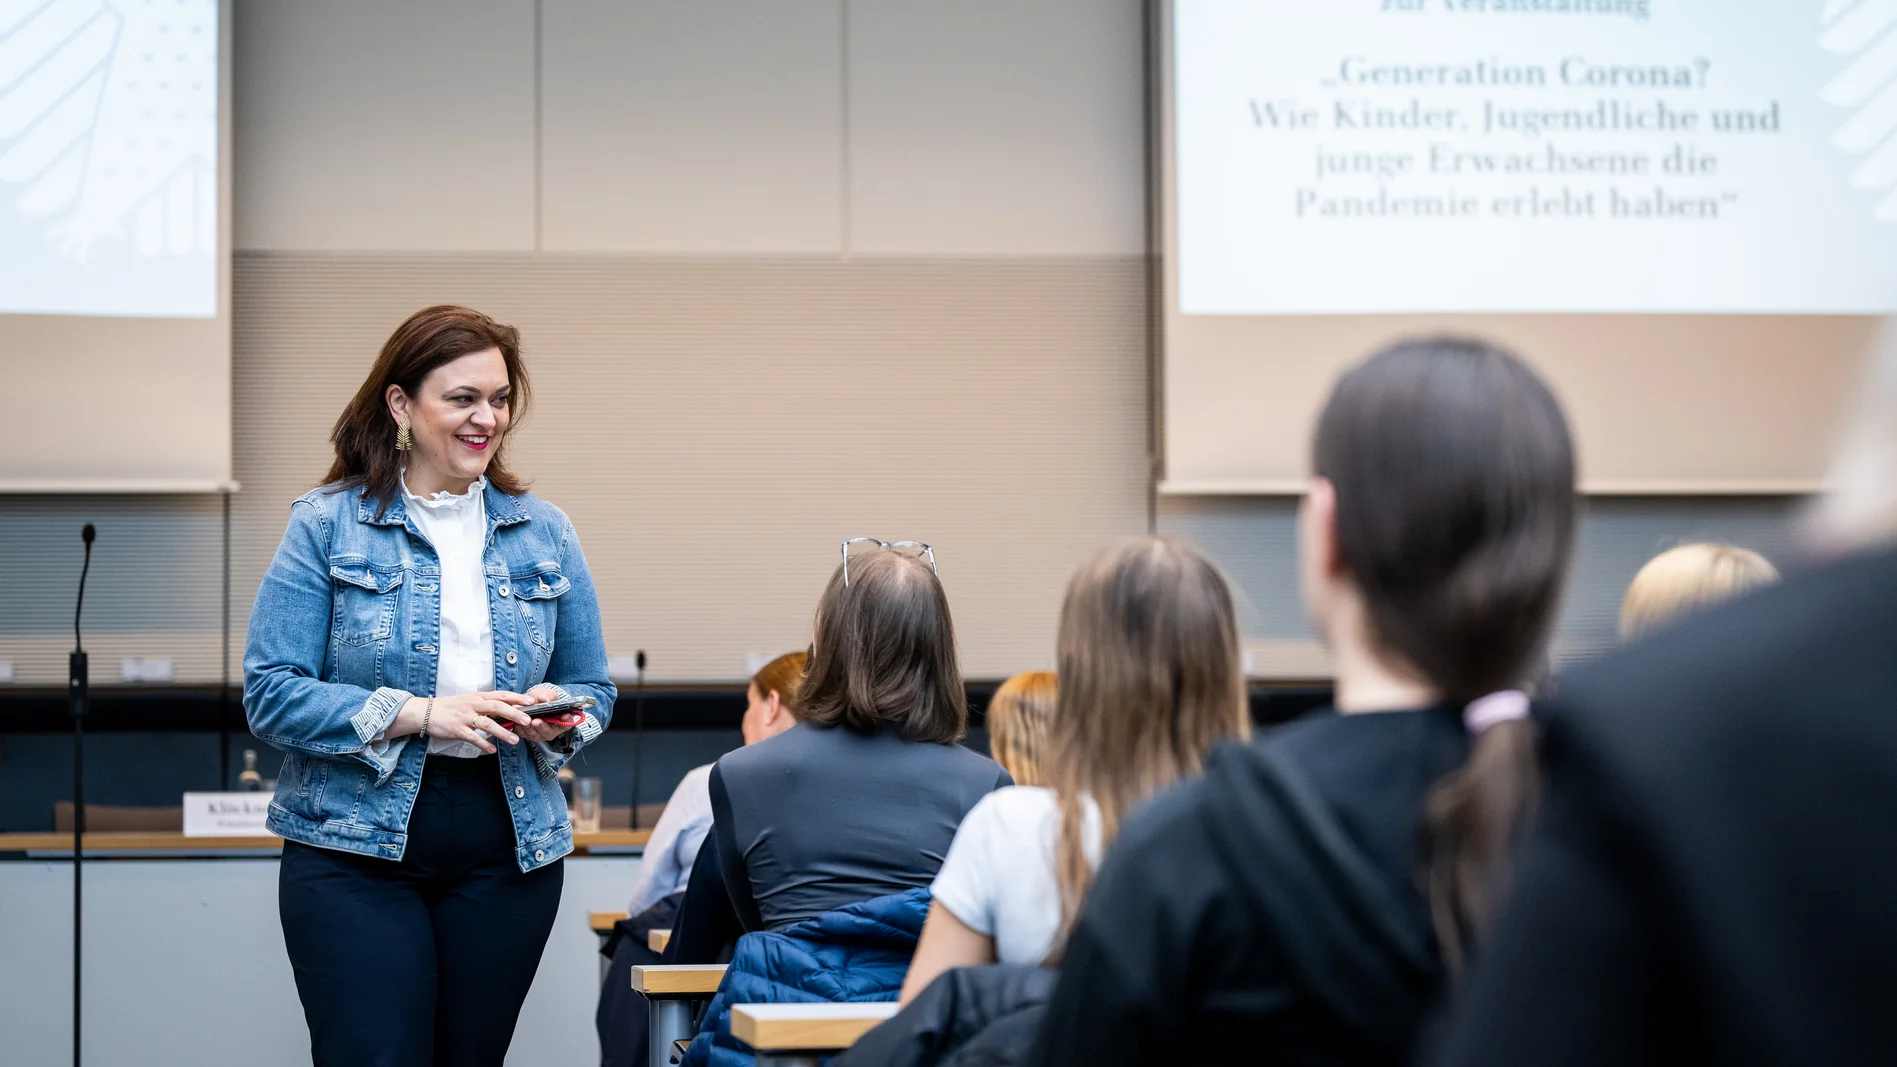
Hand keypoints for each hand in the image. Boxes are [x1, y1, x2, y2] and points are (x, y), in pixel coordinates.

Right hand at [399, 691, 535, 753]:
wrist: (426, 712)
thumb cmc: (452, 707)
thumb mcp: (471, 701)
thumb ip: (488, 704)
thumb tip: (510, 709)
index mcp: (479, 697)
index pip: (502, 695)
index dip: (518, 698)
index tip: (533, 701)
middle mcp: (474, 705)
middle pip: (497, 707)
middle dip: (514, 714)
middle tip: (529, 721)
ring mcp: (465, 717)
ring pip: (487, 723)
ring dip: (502, 732)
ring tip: (515, 740)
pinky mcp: (457, 729)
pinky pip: (472, 737)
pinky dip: (483, 744)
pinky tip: (492, 750)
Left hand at [515, 683, 584, 743]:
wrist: (530, 701)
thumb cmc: (542, 698)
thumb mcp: (546, 694)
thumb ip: (545, 696)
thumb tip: (544, 699)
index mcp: (561, 720)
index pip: (567, 723)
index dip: (567, 721)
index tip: (564, 716)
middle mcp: (551, 730)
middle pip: (548, 732)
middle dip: (542, 726)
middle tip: (536, 721)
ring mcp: (539, 734)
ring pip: (534, 734)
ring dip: (529, 728)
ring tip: (524, 721)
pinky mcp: (527, 734)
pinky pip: (523, 734)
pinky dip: (520, 729)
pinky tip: (517, 722)